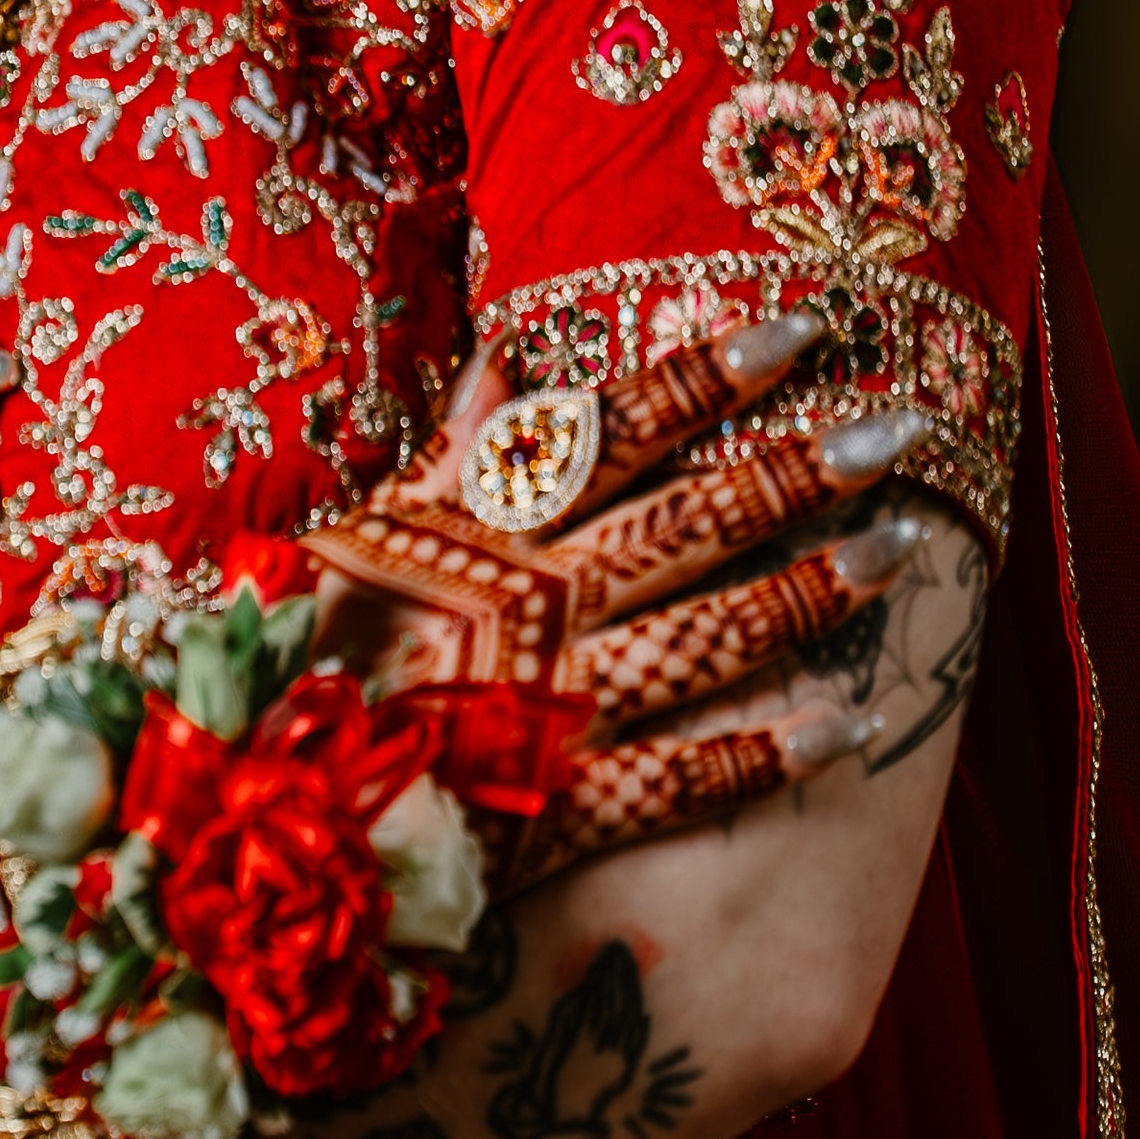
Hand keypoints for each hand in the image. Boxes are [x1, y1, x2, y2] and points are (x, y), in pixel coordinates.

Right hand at [313, 307, 932, 878]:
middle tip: (898, 427)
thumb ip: (448, 455)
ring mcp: (552, 702)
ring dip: (805, 591)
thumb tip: (513, 355)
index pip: (611, 430)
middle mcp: (527, 604)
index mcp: (475, 530)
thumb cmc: (294, 660)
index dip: (707, 376)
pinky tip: (848, 727)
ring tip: (896, 546)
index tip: (800, 328)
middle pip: (684, 521)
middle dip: (796, 471)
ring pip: (703, 633)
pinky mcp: (561, 804)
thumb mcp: (354, 537)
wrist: (241, 810)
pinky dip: (765, 754)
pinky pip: (681, 777)